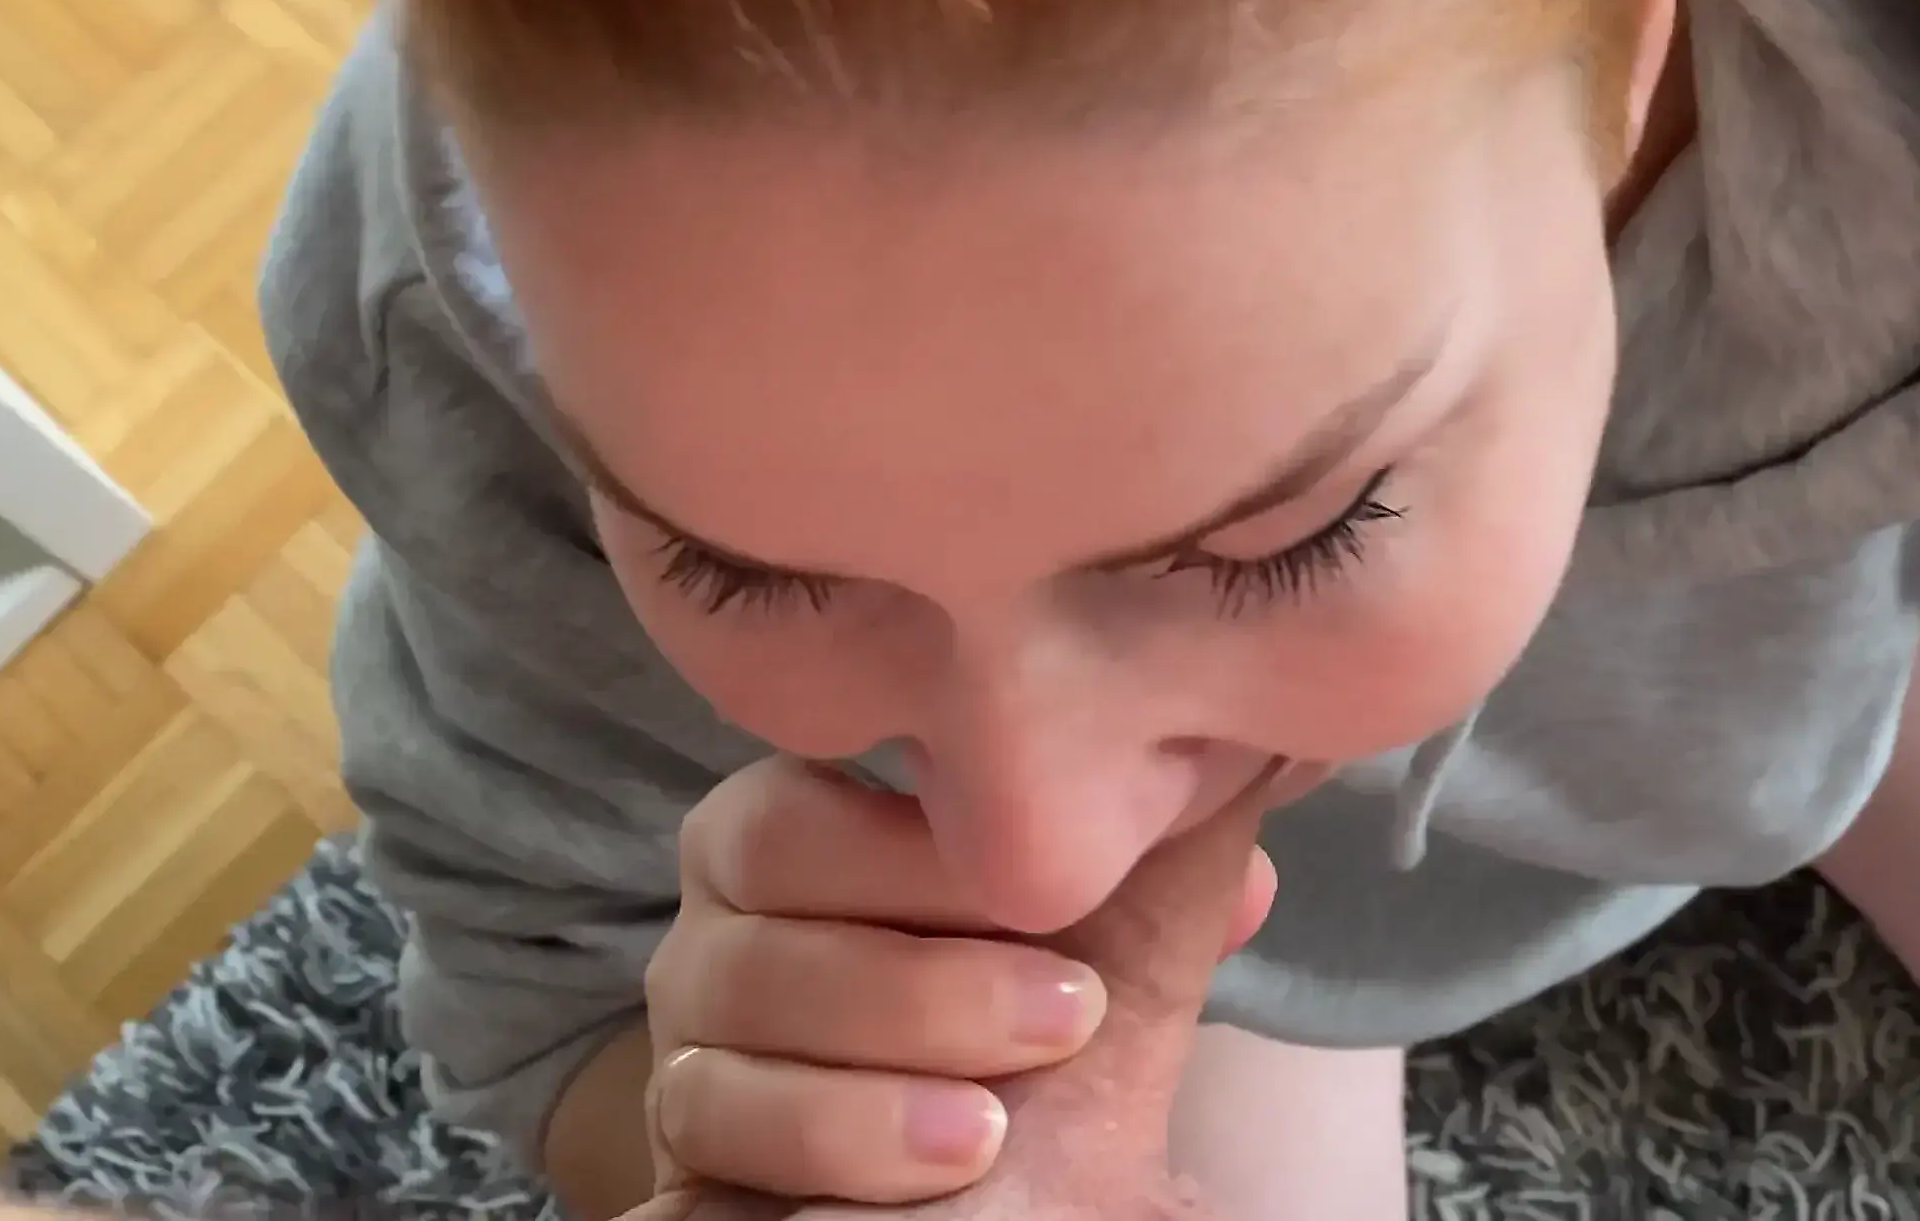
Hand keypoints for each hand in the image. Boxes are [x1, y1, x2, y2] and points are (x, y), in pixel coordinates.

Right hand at [631, 759, 1277, 1213]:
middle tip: (1068, 1018)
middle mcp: (728, 939)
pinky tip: (949, 1153)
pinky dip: (835, 1129)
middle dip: (923, 943)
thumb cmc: (1050, 1128)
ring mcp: (689, 1047)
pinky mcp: (676, 1161)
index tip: (1058, 888)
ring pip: (724, 990)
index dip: (928, 837)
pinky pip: (703, 1107)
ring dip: (888, 1043)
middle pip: (752, 861)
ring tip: (1003, 1121)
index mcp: (817, 864)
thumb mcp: (1115, 996)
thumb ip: (1154, 881)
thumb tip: (1243, 759)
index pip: (807, 784)